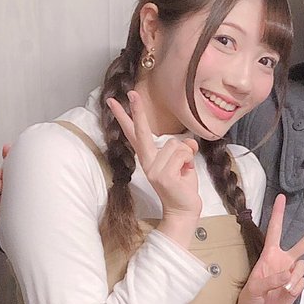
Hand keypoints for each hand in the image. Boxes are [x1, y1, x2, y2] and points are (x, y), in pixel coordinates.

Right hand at [107, 92, 200, 244]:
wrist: (184, 210)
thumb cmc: (182, 186)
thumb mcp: (183, 163)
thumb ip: (183, 149)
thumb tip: (189, 143)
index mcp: (149, 157)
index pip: (134, 134)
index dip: (125, 117)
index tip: (113, 101)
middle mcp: (147, 162)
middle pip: (142, 132)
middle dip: (138, 111)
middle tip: (132, 92)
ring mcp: (153, 169)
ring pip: (176, 144)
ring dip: (186, 155)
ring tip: (183, 170)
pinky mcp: (163, 175)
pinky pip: (183, 154)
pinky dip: (189, 162)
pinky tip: (184, 175)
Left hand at [233, 193, 303, 303]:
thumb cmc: (250, 300)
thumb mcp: (253, 290)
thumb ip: (268, 280)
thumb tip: (287, 275)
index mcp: (269, 255)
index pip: (274, 230)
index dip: (277, 214)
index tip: (281, 197)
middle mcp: (283, 261)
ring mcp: (292, 273)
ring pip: (303, 267)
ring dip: (293, 277)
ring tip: (280, 288)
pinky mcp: (297, 286)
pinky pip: (302, 283)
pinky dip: (294, 289)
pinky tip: (285, 294)